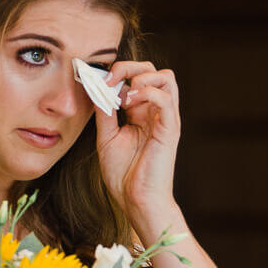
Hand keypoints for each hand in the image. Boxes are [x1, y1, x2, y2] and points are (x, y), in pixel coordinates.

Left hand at [91, 62, 181, 231]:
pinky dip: (146, 92)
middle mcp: (156, 113)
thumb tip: (97, 89)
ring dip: (142, 77)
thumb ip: (104, 113)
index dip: (118, 73)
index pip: (139, 77)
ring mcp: (165, 119)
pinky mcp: (169, 129)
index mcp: (143, 114)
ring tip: (125, 94)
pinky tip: (129, 104)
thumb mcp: (107, 138)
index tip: (98, 82)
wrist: (136, 201)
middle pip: (155, 70)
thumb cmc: (124, 175)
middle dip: (130, 67)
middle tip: (110, 80)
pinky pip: (165, 99)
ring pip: (167, 77)